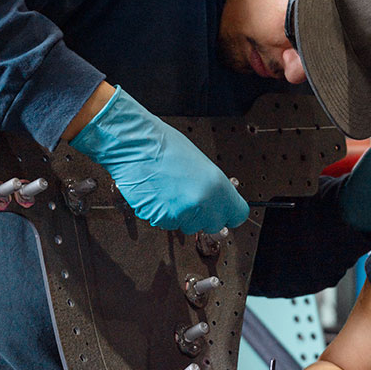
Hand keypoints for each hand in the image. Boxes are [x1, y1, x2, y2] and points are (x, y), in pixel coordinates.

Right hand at [70, 86, 248, 232]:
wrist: (134, 144)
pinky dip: (162, 212)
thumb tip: (218, 201)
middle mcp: (201, 203)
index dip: (229, 212)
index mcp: (217, 186)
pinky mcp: (160, 218)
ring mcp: (180, 213)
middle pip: (213, 225)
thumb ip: (213, 187)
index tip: (225, 212)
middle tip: (191, 198)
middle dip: (204, 216)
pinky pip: (166, 223)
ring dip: (181, 214)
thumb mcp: (201, 163)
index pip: (237, 215)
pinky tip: (158, 193)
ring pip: (188, 225)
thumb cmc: (163, 145)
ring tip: (170, 190)